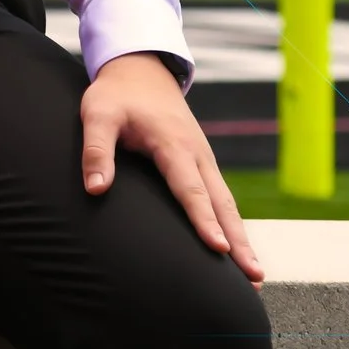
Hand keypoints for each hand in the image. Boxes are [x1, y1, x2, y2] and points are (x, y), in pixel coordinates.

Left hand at [80, 52, 262, 286]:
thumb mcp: (98, 114)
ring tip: (254, 276)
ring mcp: (204, 159)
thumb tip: (95, 188)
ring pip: (227, 203)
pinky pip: (221, 197)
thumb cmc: (116, 95)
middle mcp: (197, 154)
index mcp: (174, 144)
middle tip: (254, 277)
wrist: (140, 70)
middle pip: (222, 204)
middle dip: (238, 241)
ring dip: (241, 238)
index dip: (203, 220)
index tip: (219, 249)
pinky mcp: (203, 163)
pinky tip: (236, 249)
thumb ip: (96, 150)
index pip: (191, 189)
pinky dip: (232, 224)